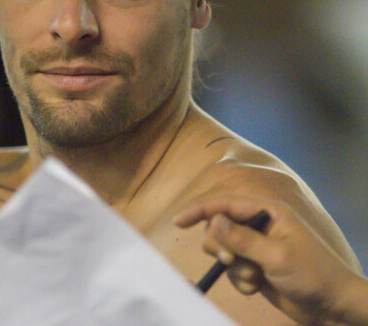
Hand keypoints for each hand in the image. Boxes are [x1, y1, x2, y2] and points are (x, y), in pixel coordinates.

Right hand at [174, 196, 367, 324]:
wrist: (332, 308)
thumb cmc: (311, 274)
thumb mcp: (276, 256)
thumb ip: (242, 238)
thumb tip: (213, 221)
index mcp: (266, 210)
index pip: (224, 203)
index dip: (199, 209)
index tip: (178, 222)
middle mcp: (258, 223)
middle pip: (218, 226)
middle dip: (220, 246)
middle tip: (231, 260)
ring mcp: (255, 245)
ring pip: (223, 249)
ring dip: (234, 267)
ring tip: (253, 277)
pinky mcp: (255, 265)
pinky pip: (233, 268)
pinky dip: (240, 279)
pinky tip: (257, 286)